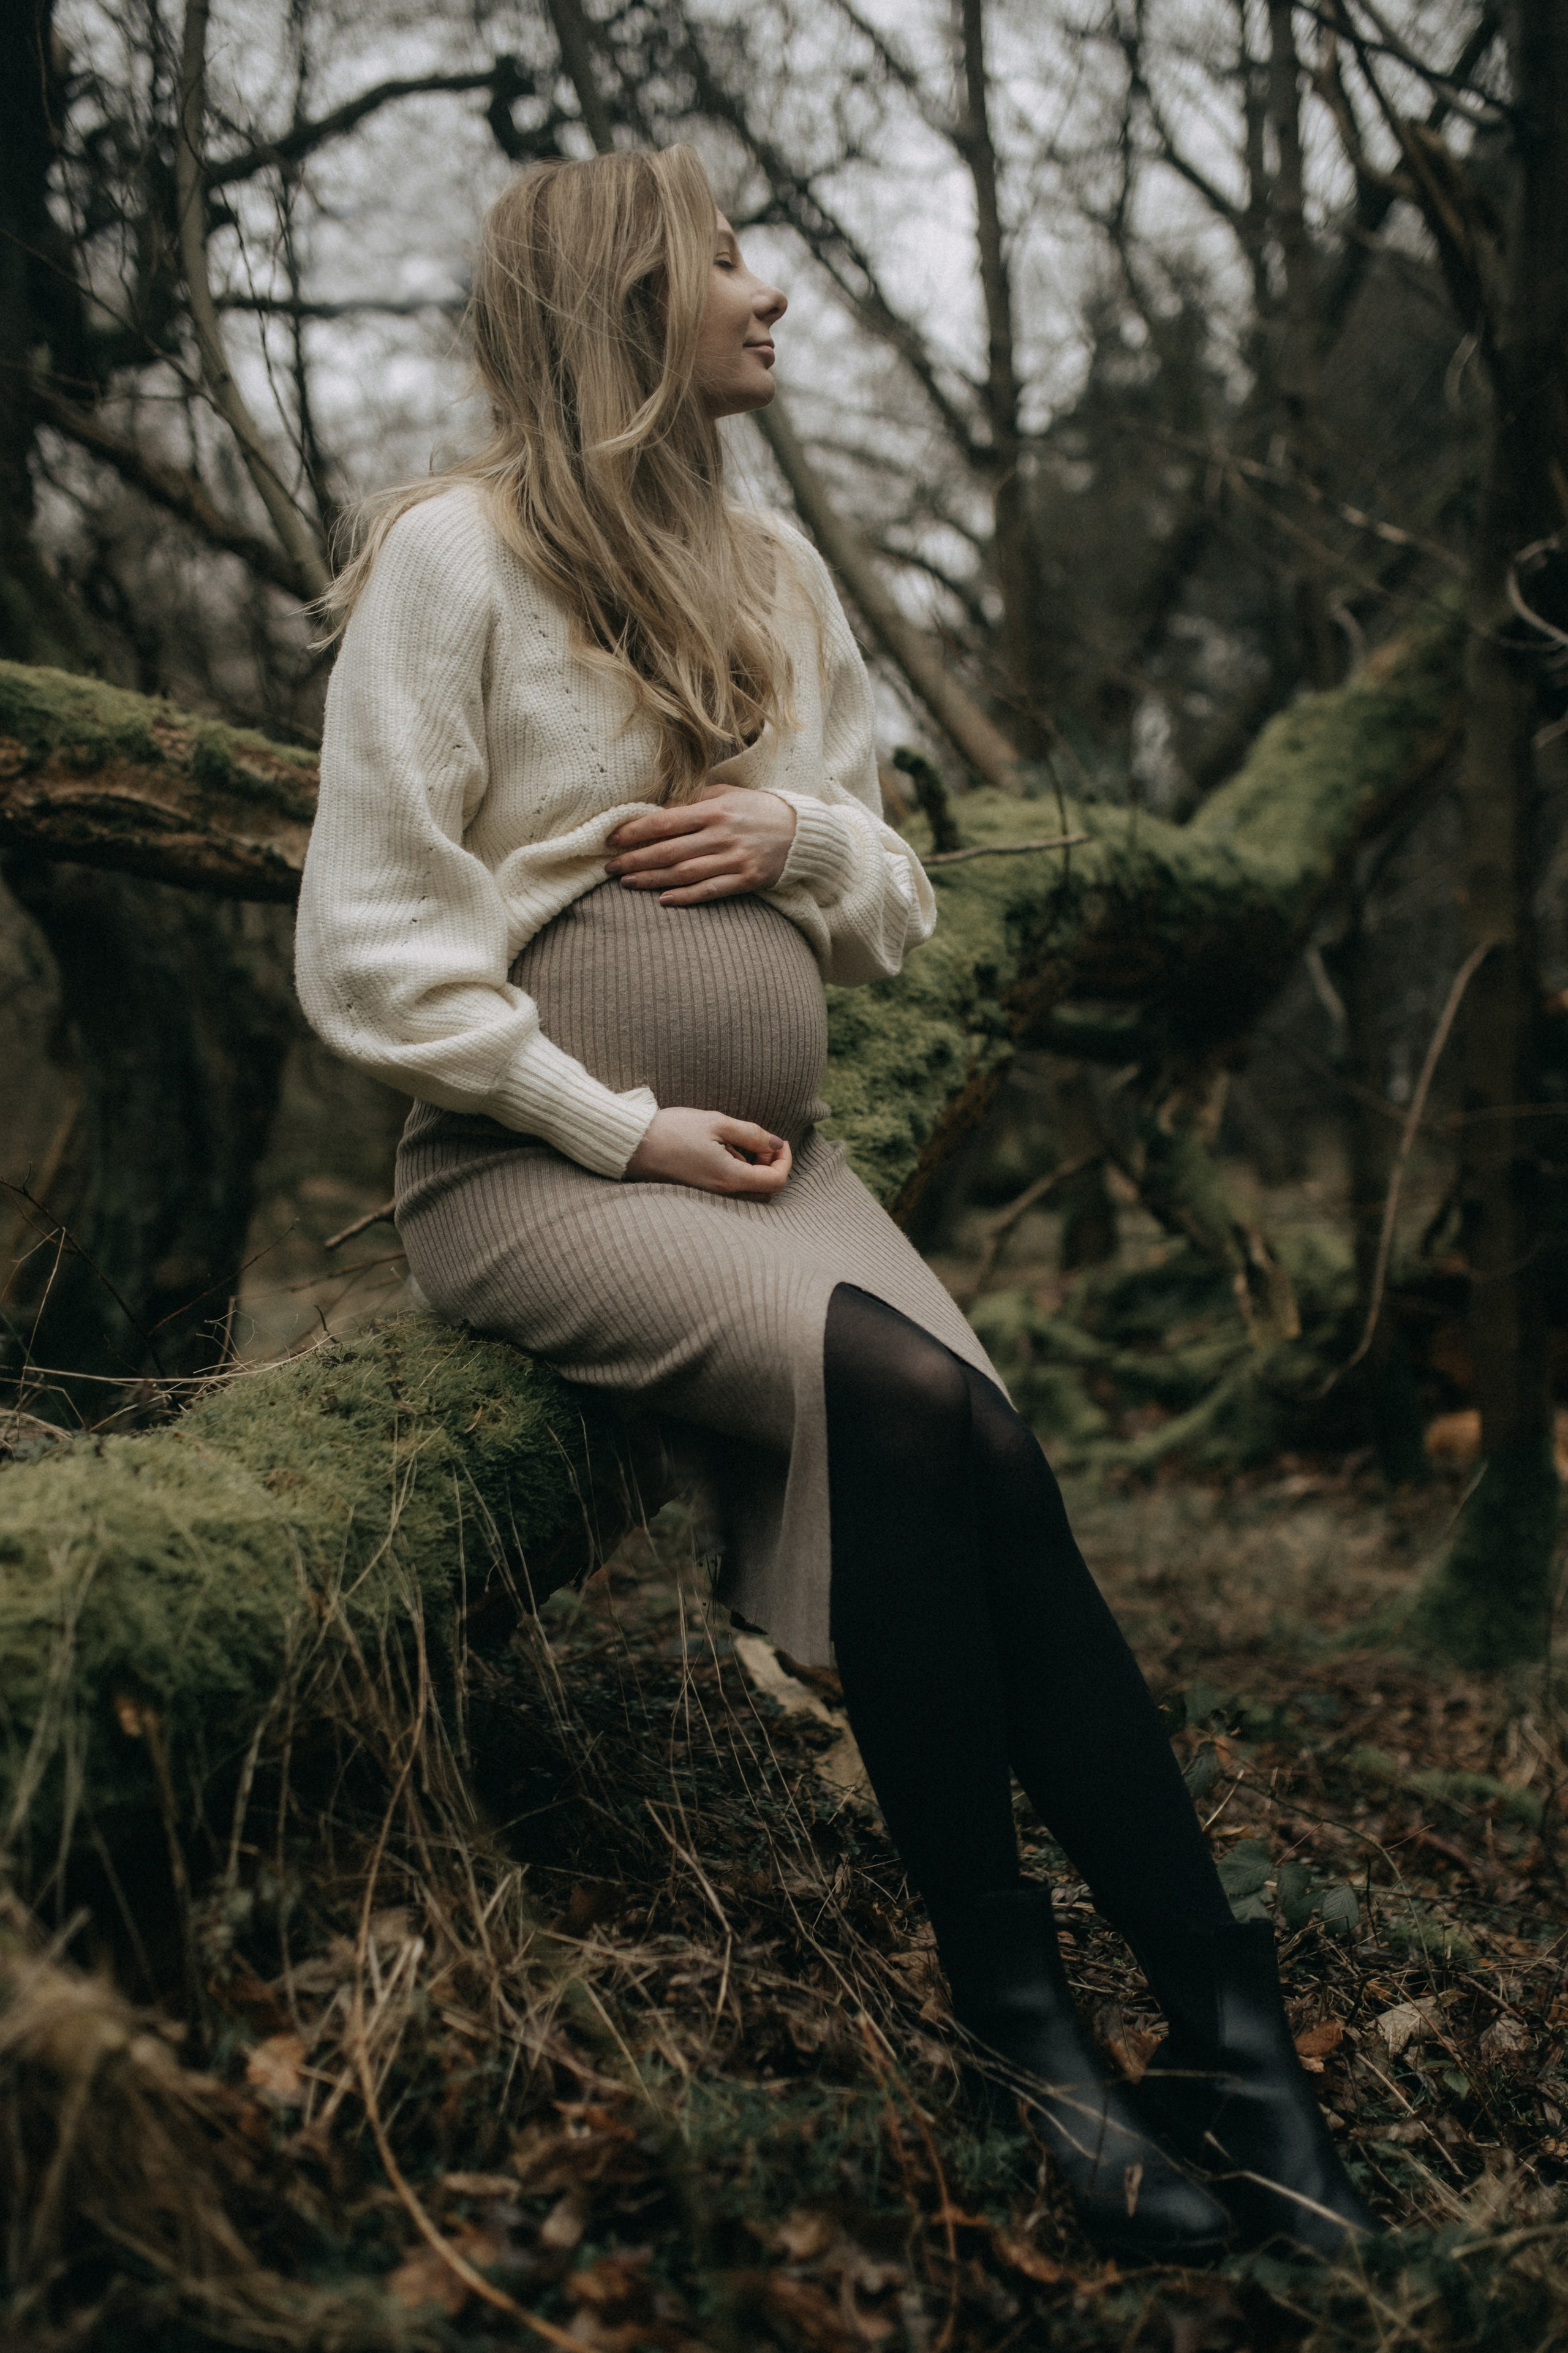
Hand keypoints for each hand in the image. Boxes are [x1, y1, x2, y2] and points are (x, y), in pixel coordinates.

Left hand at [605, 784, 796, 904]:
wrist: (800, 831)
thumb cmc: (756, 809)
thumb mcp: (726, 794)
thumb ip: (693, 800)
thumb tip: (657, 810)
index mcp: (713, 810)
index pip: (665, 822)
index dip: (635, 832)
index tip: (612, 840)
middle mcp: (721, 835)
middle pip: (669, 851)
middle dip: (635, 859)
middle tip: (610, 867)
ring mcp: (734, 859)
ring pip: (684, 873)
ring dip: (652, 879)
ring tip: (627, 882)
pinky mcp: (746, 879)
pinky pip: (710, 891)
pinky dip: (686, 897)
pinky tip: (663, 900)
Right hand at [625, 1108, 792, 1195]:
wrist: (634, 1145)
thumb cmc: (673, 1130)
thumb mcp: (717, 1123)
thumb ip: (751, 1133)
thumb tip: (775, 1143)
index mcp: (730, 1178)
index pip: (776, 1180)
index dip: (785, 1160)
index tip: (778, 1141)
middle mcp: (723, 1194)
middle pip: (765, 1188)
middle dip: (769, 1163)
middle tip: (756, 1140)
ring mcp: (711, 1196)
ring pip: (748, 1188)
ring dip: (751, 1166)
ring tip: (733, 1142)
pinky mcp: (701, 1192)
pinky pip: (730, 1186)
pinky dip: (735, 1169)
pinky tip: (719, 1150)